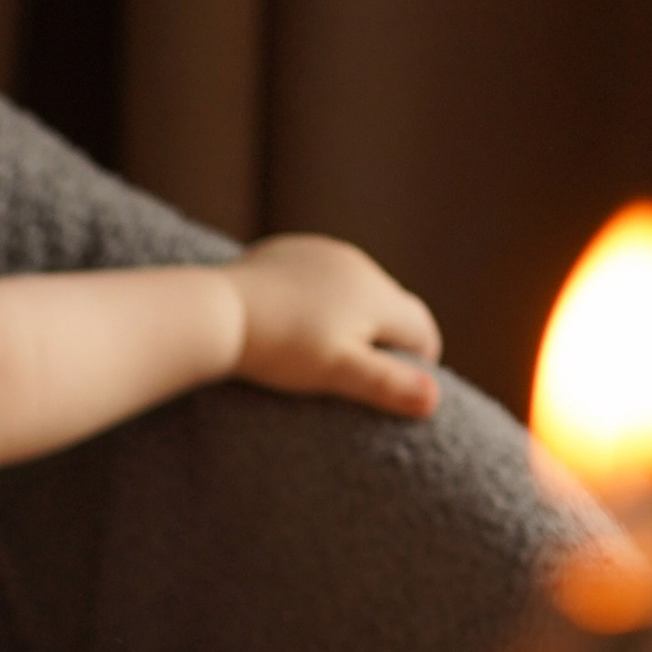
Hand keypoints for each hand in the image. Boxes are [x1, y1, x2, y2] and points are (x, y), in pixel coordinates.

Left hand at [223, 236, 439, 417]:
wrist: (216, 311)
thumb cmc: (279, 347)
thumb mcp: (337, 372)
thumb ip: (387, 384)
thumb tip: (435, 400)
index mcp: (378, 295)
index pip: (422, 329)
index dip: (421, 361)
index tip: (405, 385)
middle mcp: (358, 265)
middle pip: (391, 306)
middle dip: (387, 338)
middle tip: (365, 373)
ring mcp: (323, 252)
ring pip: (355, 289)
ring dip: (354, 315)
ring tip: (329, 348)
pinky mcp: (290, 251)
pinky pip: (320, 276)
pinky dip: (320, 298)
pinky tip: (296, 320)